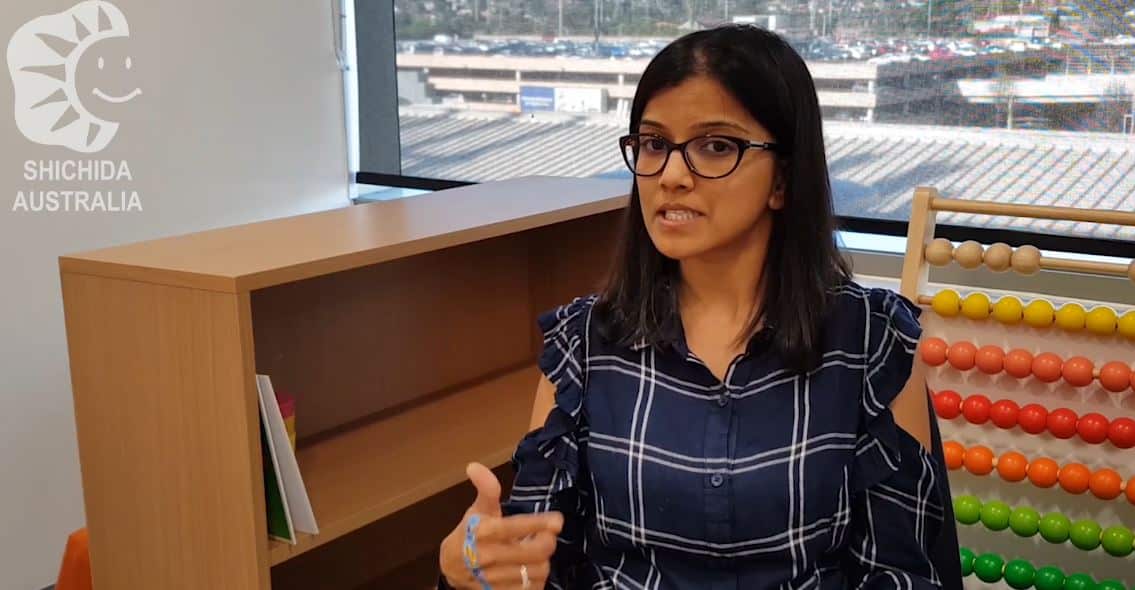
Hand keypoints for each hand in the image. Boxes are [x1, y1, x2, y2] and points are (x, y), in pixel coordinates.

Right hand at [439, 462, 562, 588]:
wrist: (451, 570)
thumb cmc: (468, 535)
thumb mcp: (476, 511)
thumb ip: (485, 490)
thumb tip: (474, 465)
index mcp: (482, 532)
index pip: (513, 527)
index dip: (538, 523)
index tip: (557, 520)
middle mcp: (487, 557)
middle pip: (533, 553)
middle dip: (547, 542)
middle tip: (548, 535)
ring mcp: (494, 580)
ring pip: (536, 572)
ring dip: (543, 561)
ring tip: (537, 553)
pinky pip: (531, 589)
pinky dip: (537, 580)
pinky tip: (531, 570)